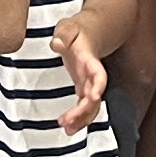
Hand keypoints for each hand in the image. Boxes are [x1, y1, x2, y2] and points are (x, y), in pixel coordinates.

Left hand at [52, 7, 111, 131]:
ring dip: (82, 119)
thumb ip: (63, 34)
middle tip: (67, 122)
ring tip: (67, 129)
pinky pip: (85, 107)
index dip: (98, 85)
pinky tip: (68, 128)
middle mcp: (92, 75)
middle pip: (95, 96)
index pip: (98, 74)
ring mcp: (89, 83)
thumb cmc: (77, 30)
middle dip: (84, 111)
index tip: (95, 96)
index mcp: (90, 59)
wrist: (90, 32)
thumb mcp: (68, 26)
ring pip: (91, 106)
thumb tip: (57, 43)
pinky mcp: (83, 88)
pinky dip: (79, 118)